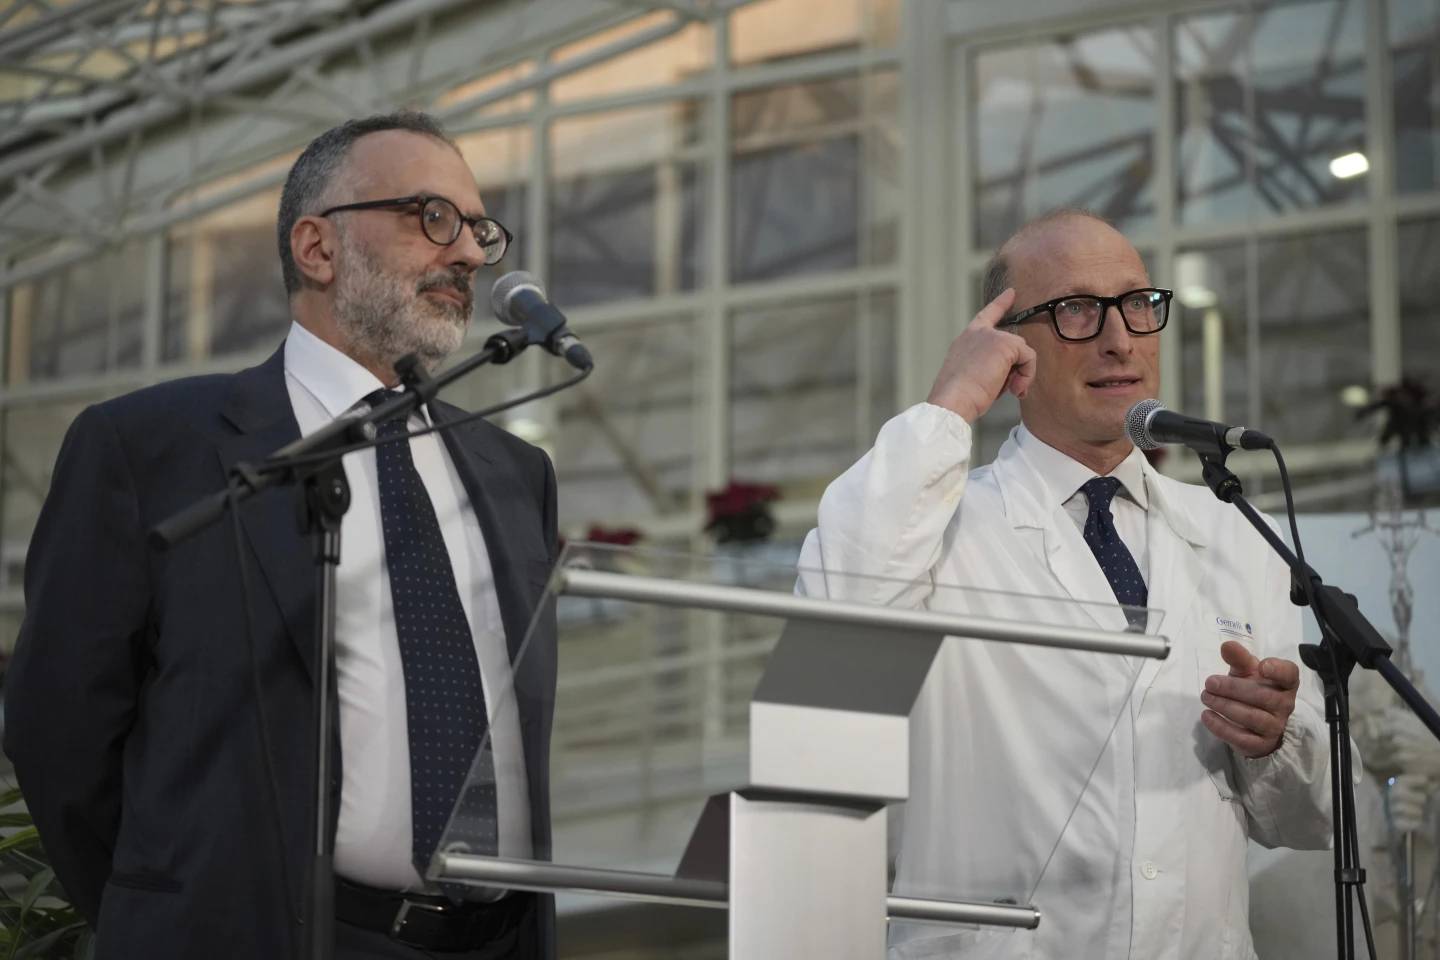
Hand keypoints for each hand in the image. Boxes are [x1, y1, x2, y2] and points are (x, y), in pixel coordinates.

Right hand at [926, 288, 1036, 423]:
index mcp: (966, 340)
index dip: (999, 304)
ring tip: (1009, 391)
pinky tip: (1015, 388)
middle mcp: (978, 333)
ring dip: (1021, 374)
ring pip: (1022, 353)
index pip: (985, 317)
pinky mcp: (1005, 344)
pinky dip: (1027, 376)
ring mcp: (992, 336)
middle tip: (1009, 389)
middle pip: (1012, 344)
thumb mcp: (971, 377)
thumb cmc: (959, 397)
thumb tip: (1014, 372)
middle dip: (1015, 368)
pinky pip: (1029, 358)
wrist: (953, 400)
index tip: (1011, 293)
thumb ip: (989, 366)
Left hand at [1199, 640, 1299, 758]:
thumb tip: (1227, 646)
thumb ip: (1239, 659)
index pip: (1289, 674)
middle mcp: (1285, 705)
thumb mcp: (1246, 672)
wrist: (1256, 725)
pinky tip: (1206, 716)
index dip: (1278, 670)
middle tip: (1210, 683)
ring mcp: (1275, 726)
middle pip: (1263, 696)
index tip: (1261, 666)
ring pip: (1252, 717)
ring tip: (1205, 697)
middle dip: (1233, 689)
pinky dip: (1222, 727)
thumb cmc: (1252, 689)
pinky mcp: (1261, 744)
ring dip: (1225, 706)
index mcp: (1285, 683)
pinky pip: (1243, 738)